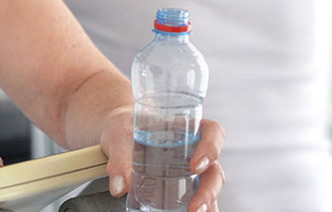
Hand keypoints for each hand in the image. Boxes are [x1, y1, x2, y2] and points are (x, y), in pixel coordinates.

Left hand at [100, 110, 224, 211]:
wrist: (117, 139)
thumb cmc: (124, 128)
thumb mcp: (119, 136)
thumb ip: (120, 158)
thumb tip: (119, 186)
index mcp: (186, 129)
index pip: (212, 132)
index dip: (211, 147)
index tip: (195, 166)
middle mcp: (194, 151)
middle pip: (214, 169)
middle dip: (209, 190)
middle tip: (194, 207)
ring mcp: (190, 172)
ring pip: (209, 189)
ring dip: (207, 205)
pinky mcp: (182, 189)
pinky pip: (195, 201)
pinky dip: (198, 210)